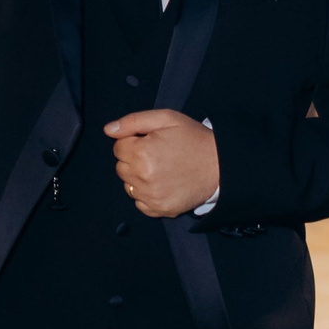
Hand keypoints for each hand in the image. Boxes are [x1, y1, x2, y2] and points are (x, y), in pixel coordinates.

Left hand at [103, 108, 218, 217]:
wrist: (220, 165)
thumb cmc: (194, 139)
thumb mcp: (166, 119)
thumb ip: (133, 122)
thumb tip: (109, 130)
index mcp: (142, 153)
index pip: (118, 147)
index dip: (134, 141)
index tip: (150, 141)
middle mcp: (143, 178)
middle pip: (121, 167)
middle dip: (134, 159)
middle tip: (157, 154)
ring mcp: (151, 196)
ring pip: (128, 185)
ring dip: (138, 177)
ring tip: (161, 168)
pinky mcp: (160, 209)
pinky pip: (140, 203)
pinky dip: (147, 194)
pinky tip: (162, 183)